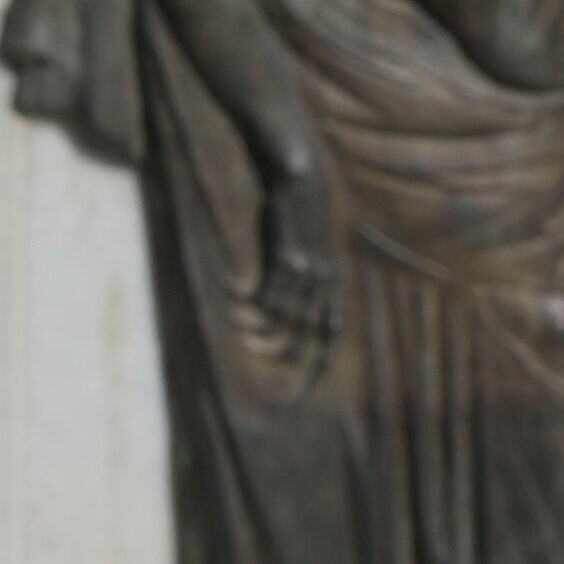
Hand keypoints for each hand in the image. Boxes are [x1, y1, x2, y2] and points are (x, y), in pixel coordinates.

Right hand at [239, 171, 343, 372]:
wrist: (300, 174)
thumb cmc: (298, 212)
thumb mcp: (303, 250)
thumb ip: (296, 281)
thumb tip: (273, 310)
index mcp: (332, 284)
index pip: (330, 336)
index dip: (316, 367)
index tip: (298, 389)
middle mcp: (323, 284)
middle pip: (301, 339)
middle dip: (273, 351)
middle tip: (247, 347)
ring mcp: (305, 274)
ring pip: (276, 321)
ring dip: (251, 325)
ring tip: (235, 317)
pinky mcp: (284, 260)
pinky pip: (260, 296)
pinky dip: (242, 298)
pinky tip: (230, 283)